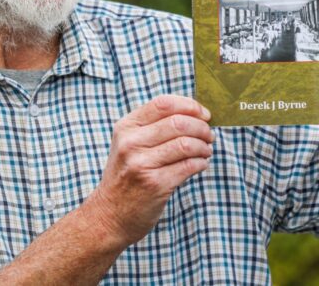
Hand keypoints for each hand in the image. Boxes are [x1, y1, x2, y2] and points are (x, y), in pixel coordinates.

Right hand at [87, 95, 212, 247]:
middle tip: (209, 135)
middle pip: (178, 122)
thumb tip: (195, 113)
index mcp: (126, 127)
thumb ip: (153, 126)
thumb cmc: (126, 176)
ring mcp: (141, 164)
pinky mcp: (155, 184)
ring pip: (186, 144)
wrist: (109, 215)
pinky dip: (201, 163)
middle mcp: (131, 143)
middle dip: (202, 127)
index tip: (204, 114)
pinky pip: (189, 166)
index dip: (190, 105)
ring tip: (206, 150)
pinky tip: (201, 164)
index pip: (163, 103)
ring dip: (204, 146)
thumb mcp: (129, 144)